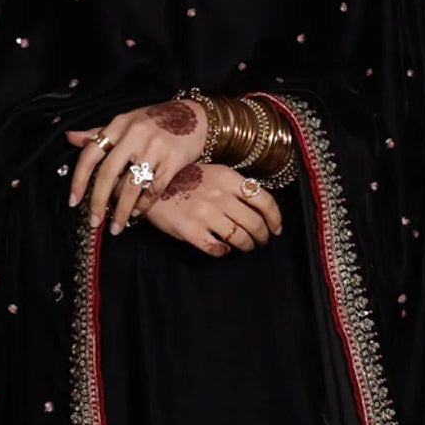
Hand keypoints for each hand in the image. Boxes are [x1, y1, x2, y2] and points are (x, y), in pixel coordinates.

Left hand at [64, 98, 208, 234]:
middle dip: (99, 202)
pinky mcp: (173, 160)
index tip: (74, 201)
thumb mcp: (127, 121)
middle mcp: (134, 135)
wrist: (196, 117)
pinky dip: (144, 204)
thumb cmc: (157, 121)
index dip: (79, 180)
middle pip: (108, 174)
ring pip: (131, 186)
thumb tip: (70, 138)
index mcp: (119, 125)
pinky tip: (137, 213)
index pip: (91, 154)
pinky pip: (154, 189)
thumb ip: (99, 132)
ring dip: (121, 211)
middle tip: (95, 221)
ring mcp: (155, 148)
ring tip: (116, 226)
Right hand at [134, 162, 282, 257]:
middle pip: (255, 223)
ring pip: (240, 238)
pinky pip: (218, 248)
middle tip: (261, 241)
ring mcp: (205, 214)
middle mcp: (219, 196)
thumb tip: (259, 207)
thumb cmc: (183, 180)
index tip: (276, 228)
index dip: (275, 218)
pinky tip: (224, 249)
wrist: (147, 186)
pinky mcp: (191, 231)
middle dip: (263, 237)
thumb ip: (235, 186)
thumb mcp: (213, 173)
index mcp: (228, 178)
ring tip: (246, 247)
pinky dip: (225, 252)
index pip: (264, 200)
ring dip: (247, 246)